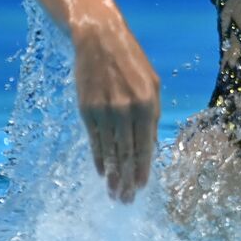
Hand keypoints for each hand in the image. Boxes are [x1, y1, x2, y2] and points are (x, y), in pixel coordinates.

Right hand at [71, 22, 160, 202]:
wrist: (101, 41)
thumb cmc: (132, 63)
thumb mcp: (153, 84)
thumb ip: (153, 114)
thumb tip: (151, 144)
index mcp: (148, 104)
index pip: (146, 145)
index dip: (144, 168)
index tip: (142, 187)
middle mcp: (127, 110)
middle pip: (128, 152)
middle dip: (127, 179)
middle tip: (126, 200)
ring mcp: (105, 111)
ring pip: (110, 150)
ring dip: (112, 175)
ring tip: (114, 193)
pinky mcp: (86, 110)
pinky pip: (94, 140)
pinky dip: (99, 158)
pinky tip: (102, 172)